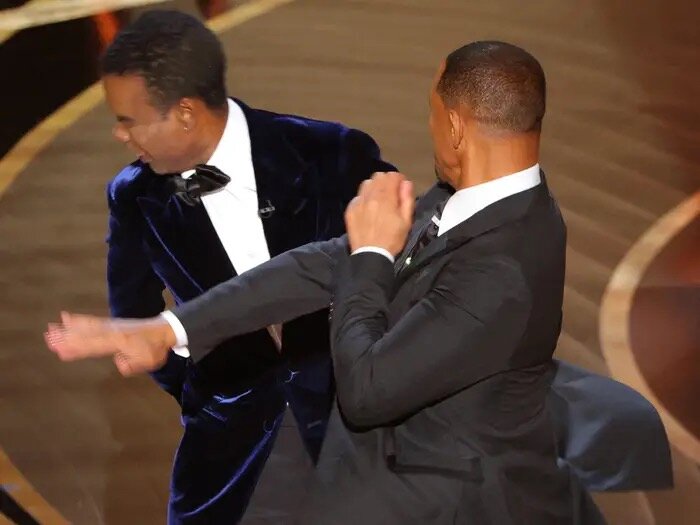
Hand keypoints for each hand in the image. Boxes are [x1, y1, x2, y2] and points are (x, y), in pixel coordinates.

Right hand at [44, 312, 176, 375]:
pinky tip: (66, 317)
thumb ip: (133, 364)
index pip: (95, 346)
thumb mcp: (148, 361)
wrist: (164, 330)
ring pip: (87, 327)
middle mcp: (113, 331)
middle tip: (49, 339)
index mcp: (120, 341)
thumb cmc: (155, 349)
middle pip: (87, 335)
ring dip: (69, 329)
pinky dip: (79, 320)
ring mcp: (111, 326)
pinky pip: (93, 321)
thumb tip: (119, 363)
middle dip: (68, 338)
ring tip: (51, 329)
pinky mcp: (111, 324)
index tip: (62, 350)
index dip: (78, 348)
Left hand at [345, 171, 414, 254]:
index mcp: (386, 198)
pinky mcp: (350, 210)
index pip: (392, 176)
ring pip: (366, 184)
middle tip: (391, 193)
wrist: (370, 255)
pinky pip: (358, 196)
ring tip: (379, 199)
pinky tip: (368, 209)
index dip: (399, 180)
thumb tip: (406, 183)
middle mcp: (370, 196)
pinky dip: (365, 198)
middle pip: (378, 176)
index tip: (401, 188)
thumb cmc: (392, 239)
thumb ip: (407, 199)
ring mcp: (358, 202)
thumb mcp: (407, 221)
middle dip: (387, 181)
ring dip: (375, 187)